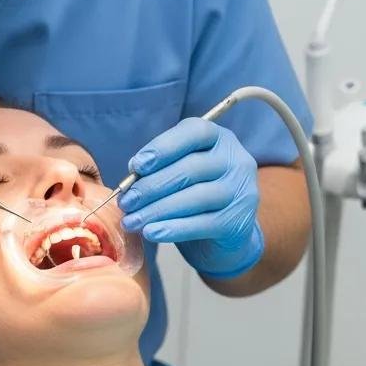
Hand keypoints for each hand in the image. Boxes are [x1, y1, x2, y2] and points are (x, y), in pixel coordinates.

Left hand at [118, 119, 263, 278]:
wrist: (219, 233)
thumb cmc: (189, 194)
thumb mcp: (175, 173)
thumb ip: (157, 168)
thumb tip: (132, 173)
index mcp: (218, 139)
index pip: (195, 132)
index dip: (163, 147)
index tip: (136, 166)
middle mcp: (236, 160)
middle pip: (190, 168)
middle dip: (151, 186)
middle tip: (125, 202)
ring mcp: (241, 191)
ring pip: (196, 197)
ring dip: (157, 210)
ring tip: (131, 221)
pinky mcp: (238, 221)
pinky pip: (202, 224)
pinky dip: (173, 229)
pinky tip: (151, 232)